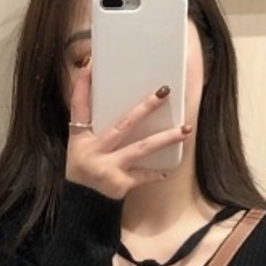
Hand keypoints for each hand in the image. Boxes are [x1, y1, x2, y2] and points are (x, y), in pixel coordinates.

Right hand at [65, 60, 192, 199]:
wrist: (81, 201)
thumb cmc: (83, 165)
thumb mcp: (80, 141)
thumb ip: (89, 115)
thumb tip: (96, 78)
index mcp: (80, 136)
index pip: (79, 104)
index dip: (83, 84)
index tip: (92, 63)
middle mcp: (94, 151)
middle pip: (123, 124)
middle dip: (145, 108)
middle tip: (164, 91)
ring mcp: (108, 168)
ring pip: (141, 149)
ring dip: (165, 138)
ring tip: (186, 129)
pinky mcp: (120, 184)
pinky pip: (142, 176)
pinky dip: (155, 174)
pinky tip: (168, 169)